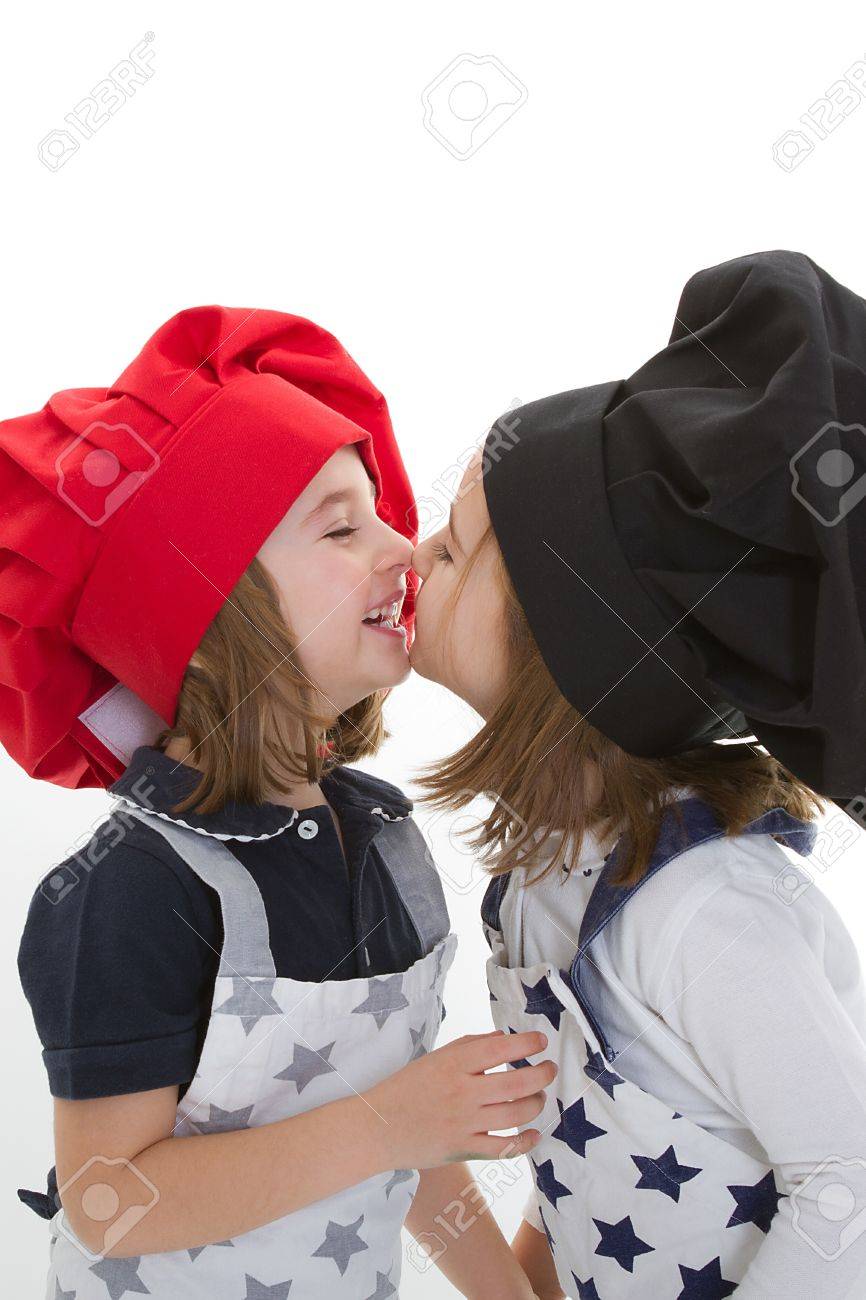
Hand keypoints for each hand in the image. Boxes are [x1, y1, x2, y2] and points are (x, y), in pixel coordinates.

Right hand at [365, 1029, 555, 1170]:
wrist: (378, 1127)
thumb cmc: (408, 1087)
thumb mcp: (436, 1057)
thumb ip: (471, 1045)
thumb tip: (505, 1038)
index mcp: (453, 1064)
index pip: (500, 1049)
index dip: (526, 1044)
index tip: (541, 1041)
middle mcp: (462, 1092)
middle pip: (516, 1083)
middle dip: (542, 1074)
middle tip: (550, 1069)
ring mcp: (464, 1123)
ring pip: (515, 1115)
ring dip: (536, 1104)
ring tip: (539, 1096)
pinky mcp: (463, 1149)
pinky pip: (503, 1149)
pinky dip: (525, 1142)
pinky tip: (535, 1133)